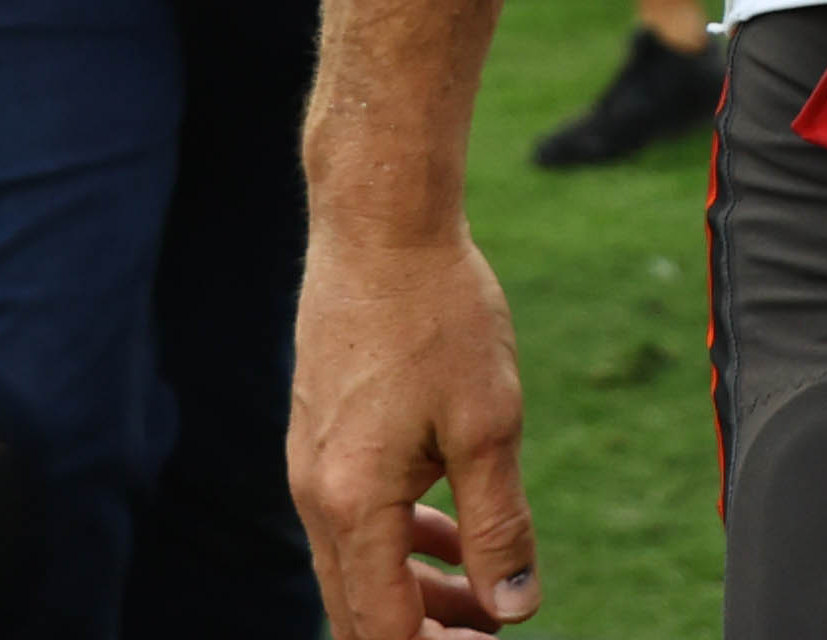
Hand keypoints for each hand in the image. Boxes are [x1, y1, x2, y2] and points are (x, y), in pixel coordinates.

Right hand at [289, 226, 540, 634]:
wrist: (380, 227)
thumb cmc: (439, 315)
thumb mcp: (489, 424)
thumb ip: (499, 525)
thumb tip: (514, 606)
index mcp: (354, 503)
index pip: (386, 628)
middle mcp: (317, 495)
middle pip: (360, 611)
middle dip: (426, 633)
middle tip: (492, 631)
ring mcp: (311, 466)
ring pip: (358, 566)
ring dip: (418, 590)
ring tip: (487, 595)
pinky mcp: (320, 439)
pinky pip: (356, 519)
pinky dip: (402, 540)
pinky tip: (454, 528)